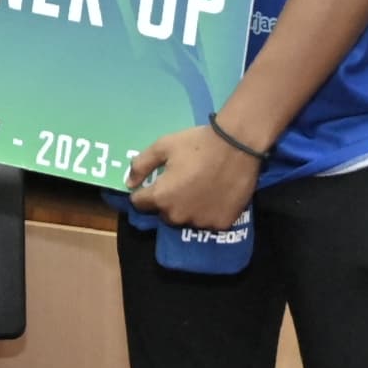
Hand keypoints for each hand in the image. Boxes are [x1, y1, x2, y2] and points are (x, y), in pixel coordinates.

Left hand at [123, 123, 259, 230]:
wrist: (237, 145)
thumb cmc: (198, 144)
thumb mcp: (163, 146)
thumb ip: (141, 165)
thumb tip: (129, 183)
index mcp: (160, 197)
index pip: (139, 202)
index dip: (144, 191)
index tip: (156, 181)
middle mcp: (178, 216)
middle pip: (164, 213)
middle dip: (168, 201)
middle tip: (182, 182)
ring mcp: (200, 222)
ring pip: (187, 219)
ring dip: (188, 209)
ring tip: (201, 189)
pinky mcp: (221, 224)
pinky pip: (208, 222)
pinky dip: (209, 212)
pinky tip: (216, 196)